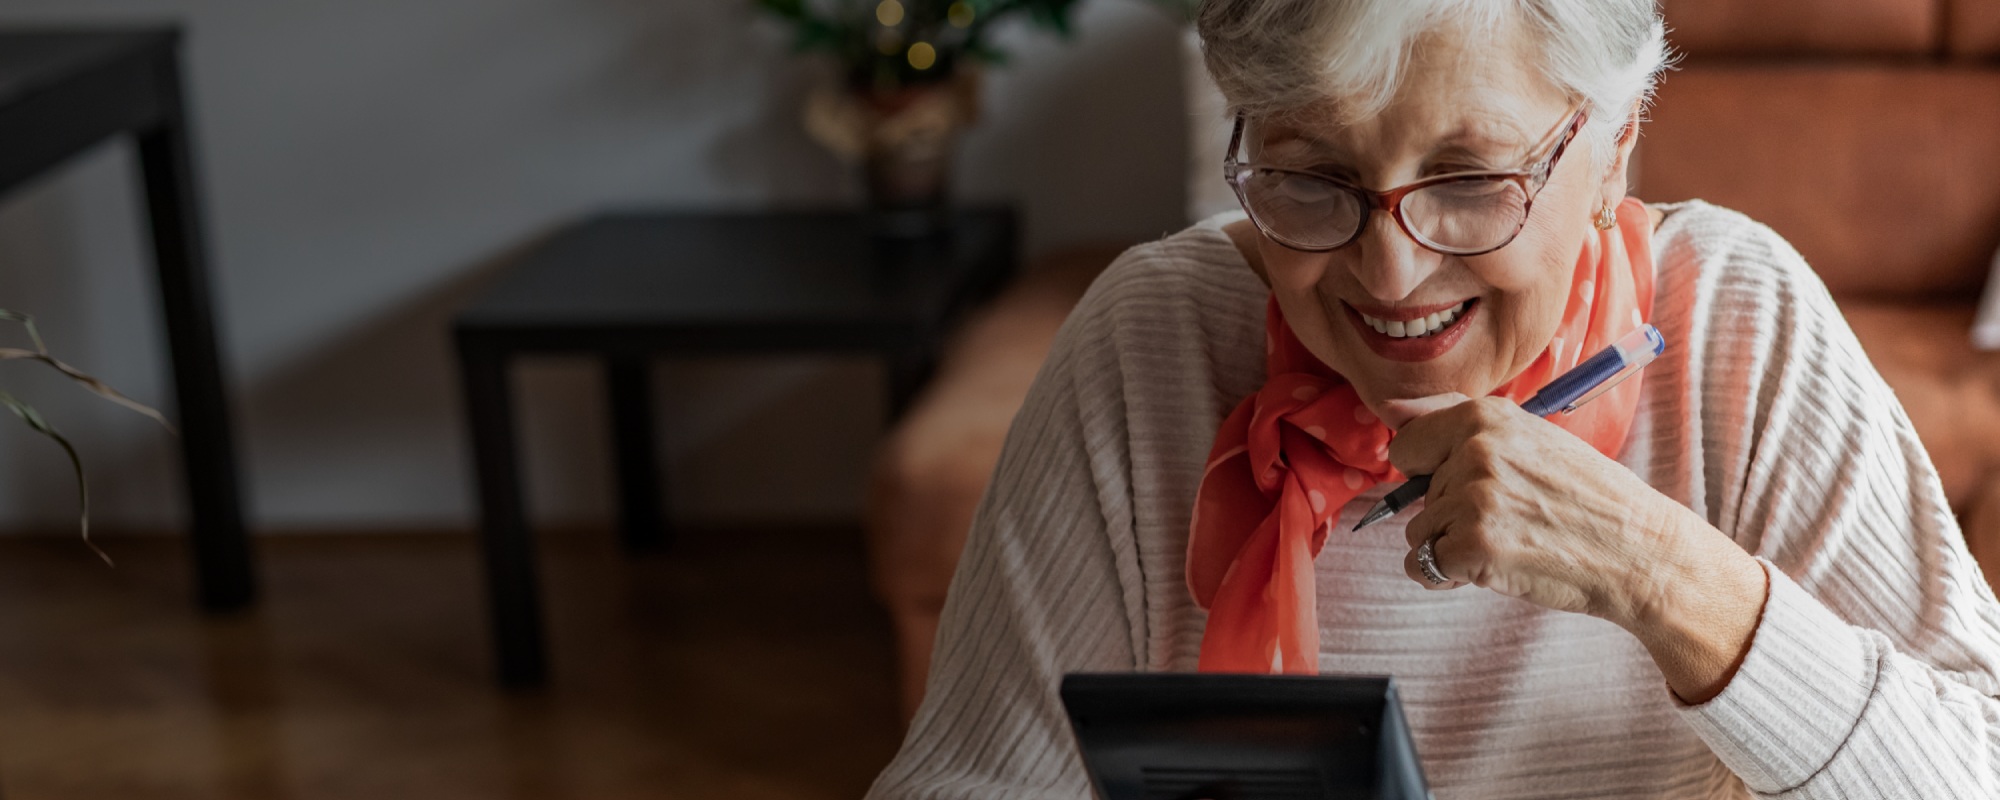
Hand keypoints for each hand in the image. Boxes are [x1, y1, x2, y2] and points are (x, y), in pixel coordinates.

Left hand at [1380, 393, 1767, 701]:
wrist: (1640, 553)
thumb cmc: (1587, 500)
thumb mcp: (1530, 440)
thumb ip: (1460, 427)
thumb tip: (1391, 412)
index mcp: (1486, 417)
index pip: (1407, 445)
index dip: (1429, 474)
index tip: (1467, 485)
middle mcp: (1476, 450)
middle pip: (1417, 495)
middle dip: (1452, 515)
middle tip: (1514, 520)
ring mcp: (1473, 498)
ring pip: (1418, 532)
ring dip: (1451, 547)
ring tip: (1510, 542)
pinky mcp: (1474, 546)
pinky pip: (1421, 567)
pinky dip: (1447, 577)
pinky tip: (1492, 569)